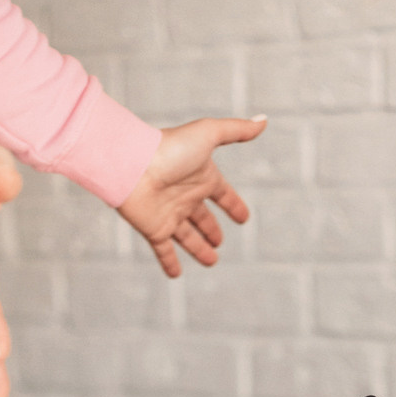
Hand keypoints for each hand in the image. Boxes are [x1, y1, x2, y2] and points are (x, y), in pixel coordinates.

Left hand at [118, 116, 266, 277]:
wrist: (132, 165)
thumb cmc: (169, 148)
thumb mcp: (208, 134)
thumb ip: (236, 130)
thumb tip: (263, 121)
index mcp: (200, 177)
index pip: (222, 194)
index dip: (232, 205)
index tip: (243, 218)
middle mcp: (185, 197)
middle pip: (202, 218)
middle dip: (211, 230)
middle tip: (219, 242)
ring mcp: (169, 215)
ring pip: (187, 237)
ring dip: (198, 249)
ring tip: (211, 261)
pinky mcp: (155, 230)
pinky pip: (164, 251)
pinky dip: (170, 263)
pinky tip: (176, 275)